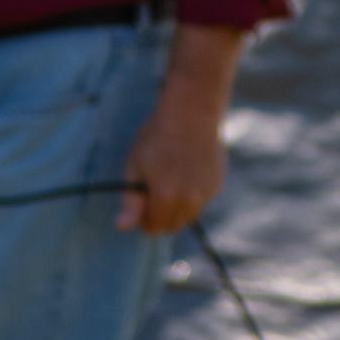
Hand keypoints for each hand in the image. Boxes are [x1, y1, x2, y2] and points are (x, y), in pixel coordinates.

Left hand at [117, 91, 226, 235]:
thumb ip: (131, 202)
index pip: (153, 228)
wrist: (192, 112)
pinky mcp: (217, 184)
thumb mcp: (135, 167)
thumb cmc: (156, 137)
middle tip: (154, 187)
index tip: (140, 199)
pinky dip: (192, 195)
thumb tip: (121, 228)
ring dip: (177, 206)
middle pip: (172, 226)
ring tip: (170, 176)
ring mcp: (206, 193)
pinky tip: (186, 170)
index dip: (143, 217)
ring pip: (188, 215)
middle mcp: (190, 201)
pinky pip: (200, 201)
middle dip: (160, 215)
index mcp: (166, 198)